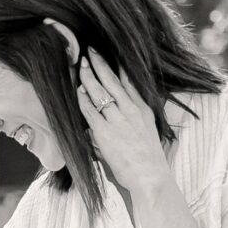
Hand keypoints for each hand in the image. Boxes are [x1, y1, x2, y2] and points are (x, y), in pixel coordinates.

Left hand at [43, 22, 165, 190]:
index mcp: (142, 108)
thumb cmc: (147, 159)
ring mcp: (118, 119)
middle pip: (112, 80)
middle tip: (90, 51)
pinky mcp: (105, 132)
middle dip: (100, 63)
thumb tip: (121, 115)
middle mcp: (131, 109)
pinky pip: (90, 110)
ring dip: (89, 76)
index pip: (129, 80)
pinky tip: (78, 91)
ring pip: (100, 91)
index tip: (110, 54)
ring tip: (81, 65)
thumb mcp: (145, 132)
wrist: (150, 175)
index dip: (118, 65)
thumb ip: (132, 120)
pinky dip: (83, 99)